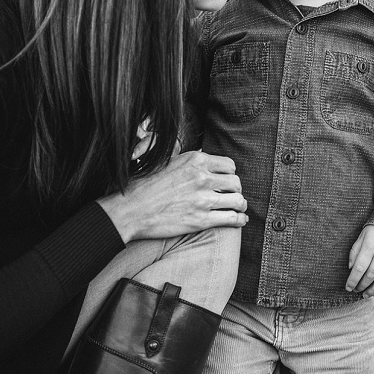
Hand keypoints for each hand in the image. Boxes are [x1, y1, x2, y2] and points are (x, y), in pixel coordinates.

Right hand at [98, 149, 246, 242]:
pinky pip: (232, 218)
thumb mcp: (164, 160)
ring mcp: (202, 199)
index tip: (226, 179)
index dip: (229, 173)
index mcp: (194, 160)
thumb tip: (201, 154)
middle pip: (236, 182)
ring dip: (240, 204)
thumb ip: (185, 156)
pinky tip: (239, 219)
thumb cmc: (145, 184)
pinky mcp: (201, 220)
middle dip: (236, 189)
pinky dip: (239, 219)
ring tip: (238, 207)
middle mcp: (201, 177)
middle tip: (232, 194)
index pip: (228, 164)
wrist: (133, 208)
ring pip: (238, 200)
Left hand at [346, 224, 373, 295]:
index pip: (359, 268)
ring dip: (373, 290)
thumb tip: (351, 269)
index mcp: (370, 247)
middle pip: (370, 276)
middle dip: (361, 286)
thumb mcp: (362, 237)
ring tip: (366, 295)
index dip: (352, 280)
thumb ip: (355, 252)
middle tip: (355, 291)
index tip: (348, 287)